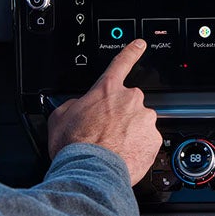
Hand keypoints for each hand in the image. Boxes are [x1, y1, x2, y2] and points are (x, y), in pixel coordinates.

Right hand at [47, 39, 160, 185]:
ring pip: (139, 123)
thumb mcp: (60, 116)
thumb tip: (78, 106)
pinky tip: (122, 156)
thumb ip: (74, 104)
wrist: (90, 170)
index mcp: (107, 89)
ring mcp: (144, 119)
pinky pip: (147, 141)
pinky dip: (137, 148)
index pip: (122, 63)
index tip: (140, 44)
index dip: (132, 52)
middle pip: (128, 103)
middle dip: (120, 116)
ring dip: (129, 133)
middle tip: (105, 132)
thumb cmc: (75, 144)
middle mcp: (130, 100)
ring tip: (112, 148)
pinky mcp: (154, 140)